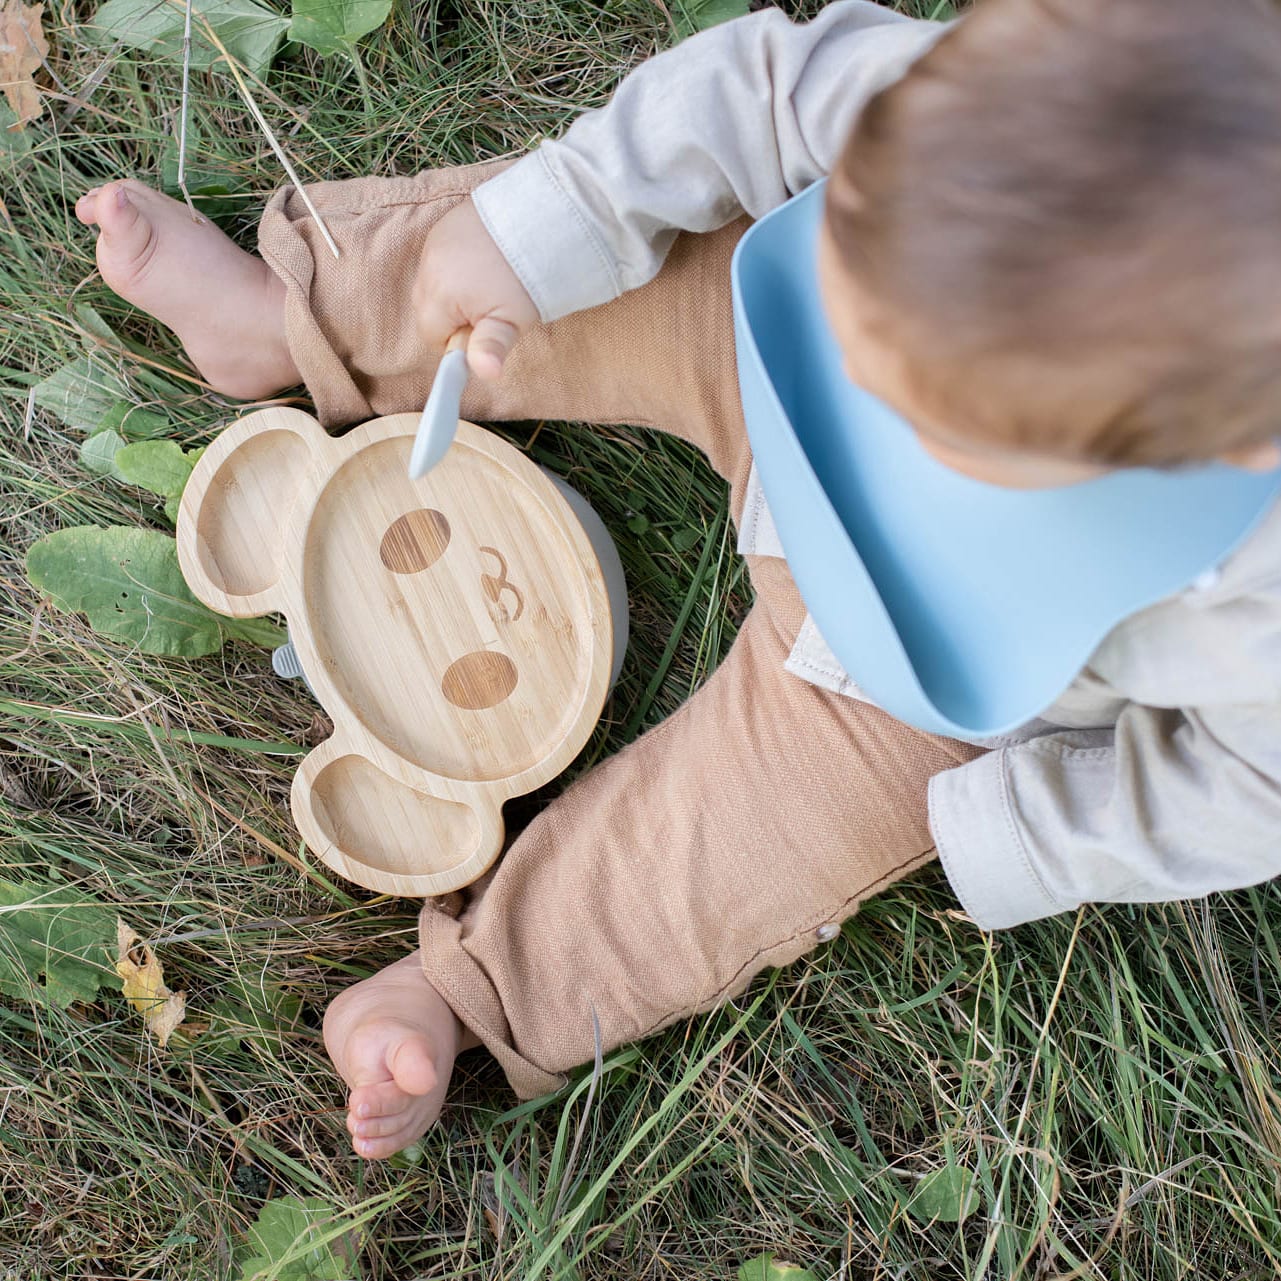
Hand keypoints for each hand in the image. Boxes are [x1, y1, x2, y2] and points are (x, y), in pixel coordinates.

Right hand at [413, 197, 539, 379]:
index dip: (457, 341)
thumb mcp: (512, 320)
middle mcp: (428, 266)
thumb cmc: (526, 276)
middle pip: (428, 308)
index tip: (483, 332)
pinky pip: (441, 257)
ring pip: (433, 283)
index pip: (431, 335)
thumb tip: (486, 373)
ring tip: (490, 283)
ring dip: (454, 291)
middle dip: (453, 316)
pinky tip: (485, 261)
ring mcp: (435, 241)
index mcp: (440, 294)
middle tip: (491, 307)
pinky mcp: (445, 224)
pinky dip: (457, 266)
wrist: (543, 219)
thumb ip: (490, 347)